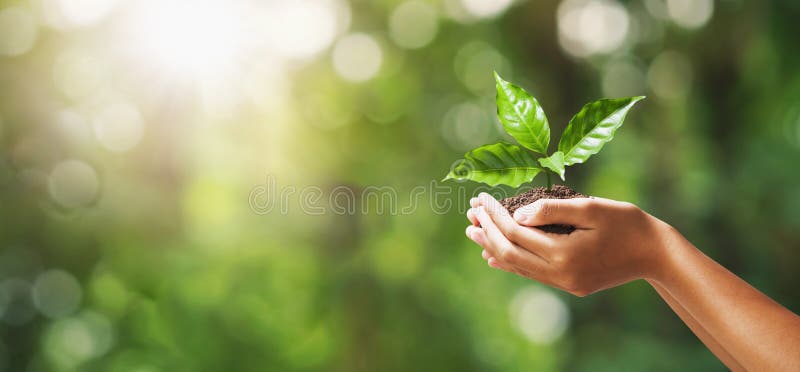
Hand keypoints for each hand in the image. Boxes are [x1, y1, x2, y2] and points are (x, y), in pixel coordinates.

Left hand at [465, 193, 674, 295]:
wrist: (656, 254)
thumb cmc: (627, 223)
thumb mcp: (591, 208)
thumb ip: (552, 210)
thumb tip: (516, 214)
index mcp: (564, 254)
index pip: (515, 232)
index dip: (494, 215)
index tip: (480, 198)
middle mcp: (560, 274)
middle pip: (510, 252)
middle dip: (487, 231)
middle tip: (470, 213)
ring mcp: (564, 283)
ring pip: (518, 266)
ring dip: (493, 247)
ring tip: (474, 232)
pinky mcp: (570, 285)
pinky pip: (532, 274)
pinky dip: (511, 262)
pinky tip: (494, 256)